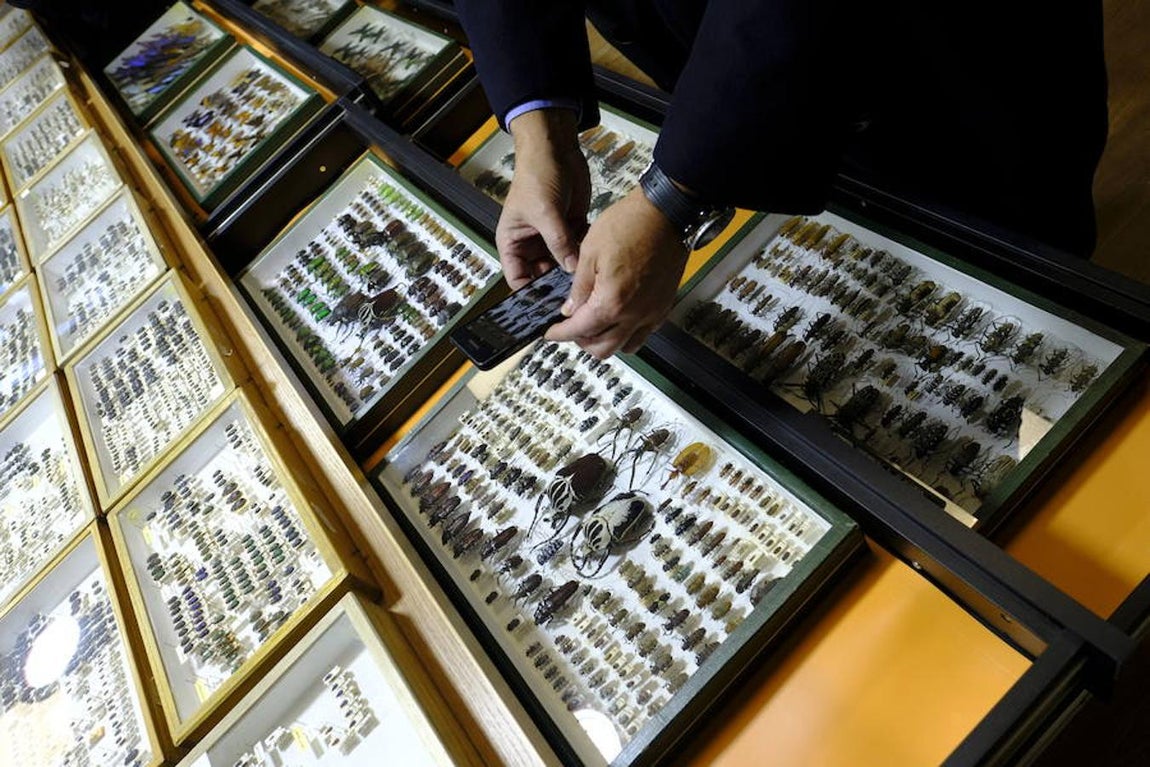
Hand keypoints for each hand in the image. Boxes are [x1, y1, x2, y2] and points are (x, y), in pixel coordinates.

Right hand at [499, 109, 590, 288]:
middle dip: (557, 285)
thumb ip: (559, 243)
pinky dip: (586, 255)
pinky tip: (596, 261)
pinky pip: (578, 250)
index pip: (518, 279)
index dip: (530, 294)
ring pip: (563, 265)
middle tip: (576, 298)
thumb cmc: (537, 175)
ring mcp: (552, 238)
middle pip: (543, 277)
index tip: (548, 306)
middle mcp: (531, 244)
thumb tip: (573, 271)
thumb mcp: (545, 212)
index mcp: (512, 243)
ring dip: (575, 271)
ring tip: (589, 284)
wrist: (555, 148)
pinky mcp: (570, 229)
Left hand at [545, 187, 687, 356]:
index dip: (561, 333)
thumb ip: (579, 287)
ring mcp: (652, 313)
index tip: (552, 332)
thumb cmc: (630, 225)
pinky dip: (627, 334)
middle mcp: (635, 315)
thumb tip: (570, 309)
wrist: (667, 213)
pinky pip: (644, 333)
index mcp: (612, 302)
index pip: (580, 330)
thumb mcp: (590, 252)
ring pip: (625, 346)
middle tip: (570, 328)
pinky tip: (618, 319)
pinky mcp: (664, 305)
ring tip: (594, 325)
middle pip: (603, 348)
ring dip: (606, 342)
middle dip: (582, 342)